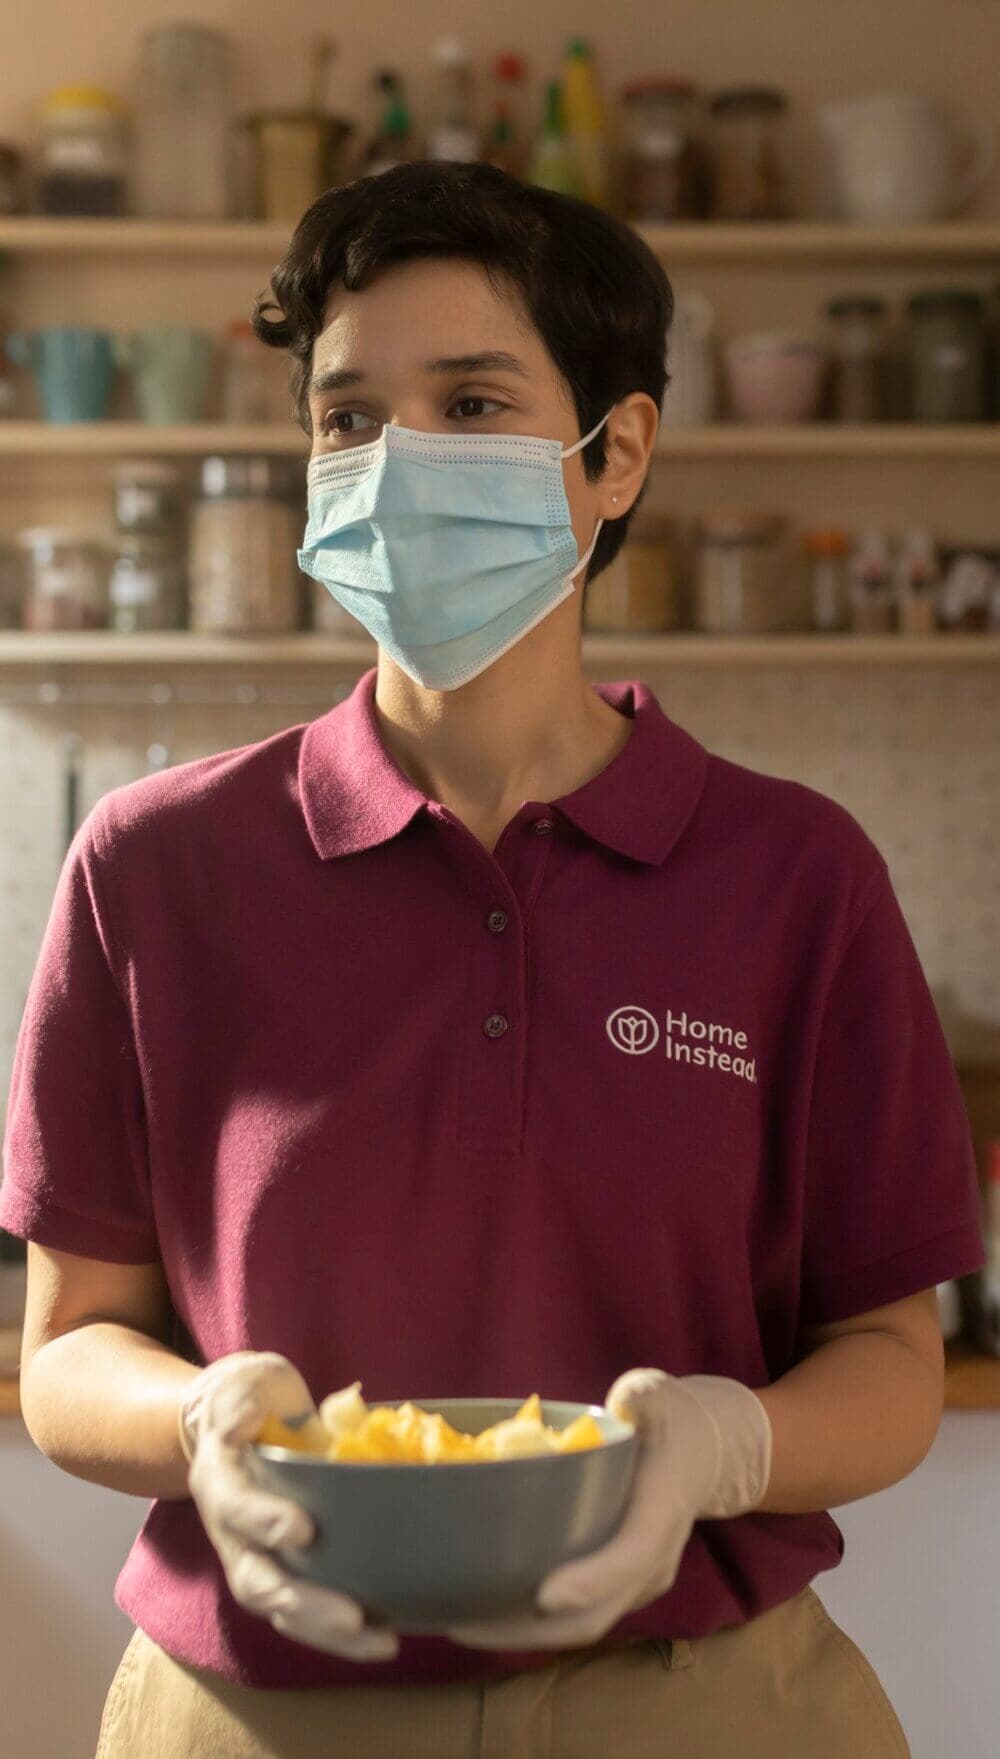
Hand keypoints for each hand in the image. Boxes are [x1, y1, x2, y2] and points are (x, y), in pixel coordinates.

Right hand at [181, 1352, 398, 1661]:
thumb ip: (238, 1400)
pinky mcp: (287, 1571)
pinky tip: (385, 1637)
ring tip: (381, 1643)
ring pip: (283, 1610)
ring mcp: (257, 1558)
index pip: (236, 1508)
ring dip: (328, 1632)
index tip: (304, 1530)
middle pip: (257, 1582)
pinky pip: (308, 1611)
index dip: (265, 1522)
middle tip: (351, 1615)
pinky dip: (341, 1632)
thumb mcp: (241, 1383)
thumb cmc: (248, 1399)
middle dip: (303, 1604)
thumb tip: (241, 1418)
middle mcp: (232, 1533)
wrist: (242, 1419)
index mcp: (219, 1482)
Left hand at [444, 1367, 771, 1652]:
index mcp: (664, 1505)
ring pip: (587, 1623)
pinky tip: (490, 1607)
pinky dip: (537, 1621)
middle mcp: (657, 1556)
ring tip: (462, 1621)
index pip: (632, 1555)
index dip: (590, 1580)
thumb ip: (626, 1406)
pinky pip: (583, 1614)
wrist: (707, 1448)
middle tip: (463, 1622)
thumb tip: (586, 1420)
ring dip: (525, 1632)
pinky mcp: (626, 1584)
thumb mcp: (650, 1396)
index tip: (542, 1594)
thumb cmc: (668, 1416)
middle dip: (530, 1629)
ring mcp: (644, 1578)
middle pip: (598, 1613)